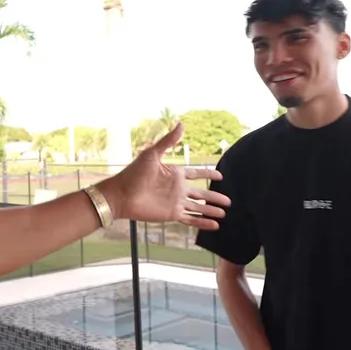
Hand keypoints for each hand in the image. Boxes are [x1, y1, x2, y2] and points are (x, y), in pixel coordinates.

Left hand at [99, 123, 228, 228]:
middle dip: (214, 196)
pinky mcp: (172, 214)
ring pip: (198, 207)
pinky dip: (202, 222)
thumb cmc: (134, 173)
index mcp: (175, 173)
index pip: (196, 173)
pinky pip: (190, 219)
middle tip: (229, 200)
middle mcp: (177, 189)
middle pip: (201, 193)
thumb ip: (168, 141)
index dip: (208, 173)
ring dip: (211, 210)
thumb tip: (182, 124)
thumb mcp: (152, 154)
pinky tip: (215, 225)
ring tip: (225, 213)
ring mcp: (175, 202)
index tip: (220, 175)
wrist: (121, 194)